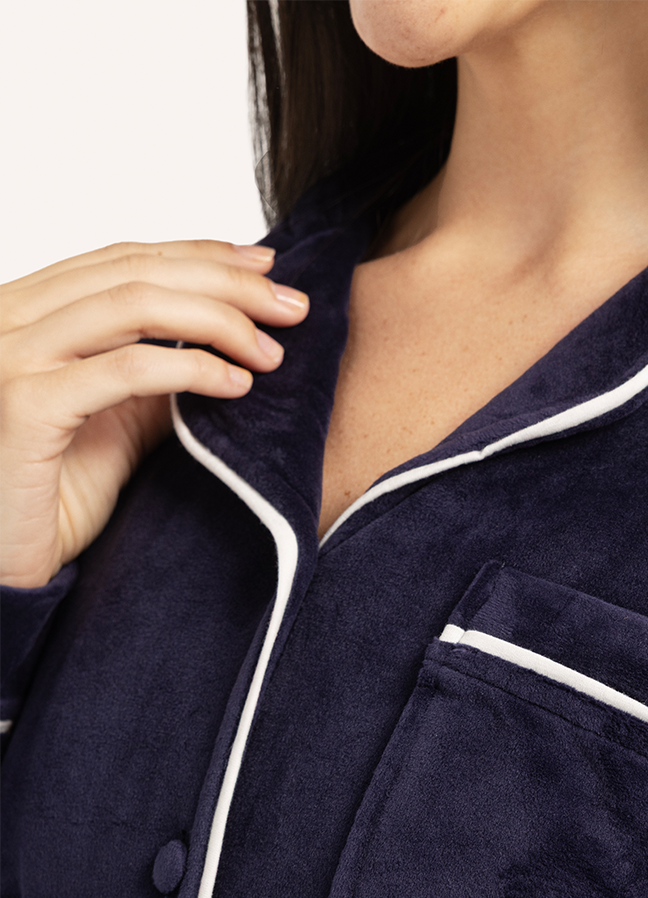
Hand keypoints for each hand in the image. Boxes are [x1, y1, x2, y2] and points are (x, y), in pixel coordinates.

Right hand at [0, 239, 308, 588]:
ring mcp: (10, 357)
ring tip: (272, 353)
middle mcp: (8, 318)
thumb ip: (157, 376)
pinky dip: (192, 369)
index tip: (267, 265)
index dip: (202, 256)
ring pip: (134, 306)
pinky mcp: (25, 405)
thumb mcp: (118, 421)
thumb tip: (228, 343)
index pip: (124, 260)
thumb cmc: (53, 496)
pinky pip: (126, 370)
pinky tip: (237, 384)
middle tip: (292, 307)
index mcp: (26, 310)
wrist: (4, 567)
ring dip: (220, 322)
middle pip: (136, 273)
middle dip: (227, 284)